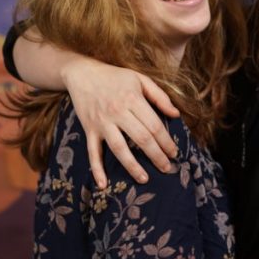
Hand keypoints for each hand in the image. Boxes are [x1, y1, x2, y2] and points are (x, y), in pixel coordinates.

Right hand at [62, 57, 179, 188]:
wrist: (82, 73)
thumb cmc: (115, 76)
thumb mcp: (140, 79)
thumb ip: (160, 96)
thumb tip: (176, 115)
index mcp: (132, 98)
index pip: (154, 125)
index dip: (166, 141)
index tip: (174, 152)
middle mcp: (117, 111)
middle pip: (141, 138)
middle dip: (156, 156)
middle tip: (167, 168)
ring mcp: (102, 122)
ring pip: (119, 148)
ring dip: (132, 166)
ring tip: (144, 179)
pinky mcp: (89, 130)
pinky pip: (92, 152)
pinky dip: (97, 169)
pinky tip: (103, 185)